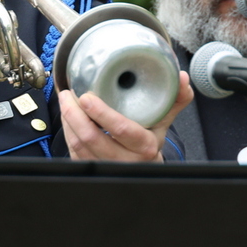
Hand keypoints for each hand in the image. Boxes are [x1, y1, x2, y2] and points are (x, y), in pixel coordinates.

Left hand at [59, 71, 193, 160]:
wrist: (144, 167)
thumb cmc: (150, 138)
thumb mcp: (164, 120)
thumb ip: (175, 98)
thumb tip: (181, 77)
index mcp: (145, 146)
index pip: (121, 130)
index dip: (102, 114)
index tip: (87, 97)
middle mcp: (125, 161)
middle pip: (92, 139)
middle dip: (74, 114)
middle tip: (69, 94)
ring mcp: (106, 167)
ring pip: (79, 146)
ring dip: (68, 121)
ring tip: (65, 100)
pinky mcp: (92, 169)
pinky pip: (74, 152)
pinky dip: (68, 132)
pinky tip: (67, 116)